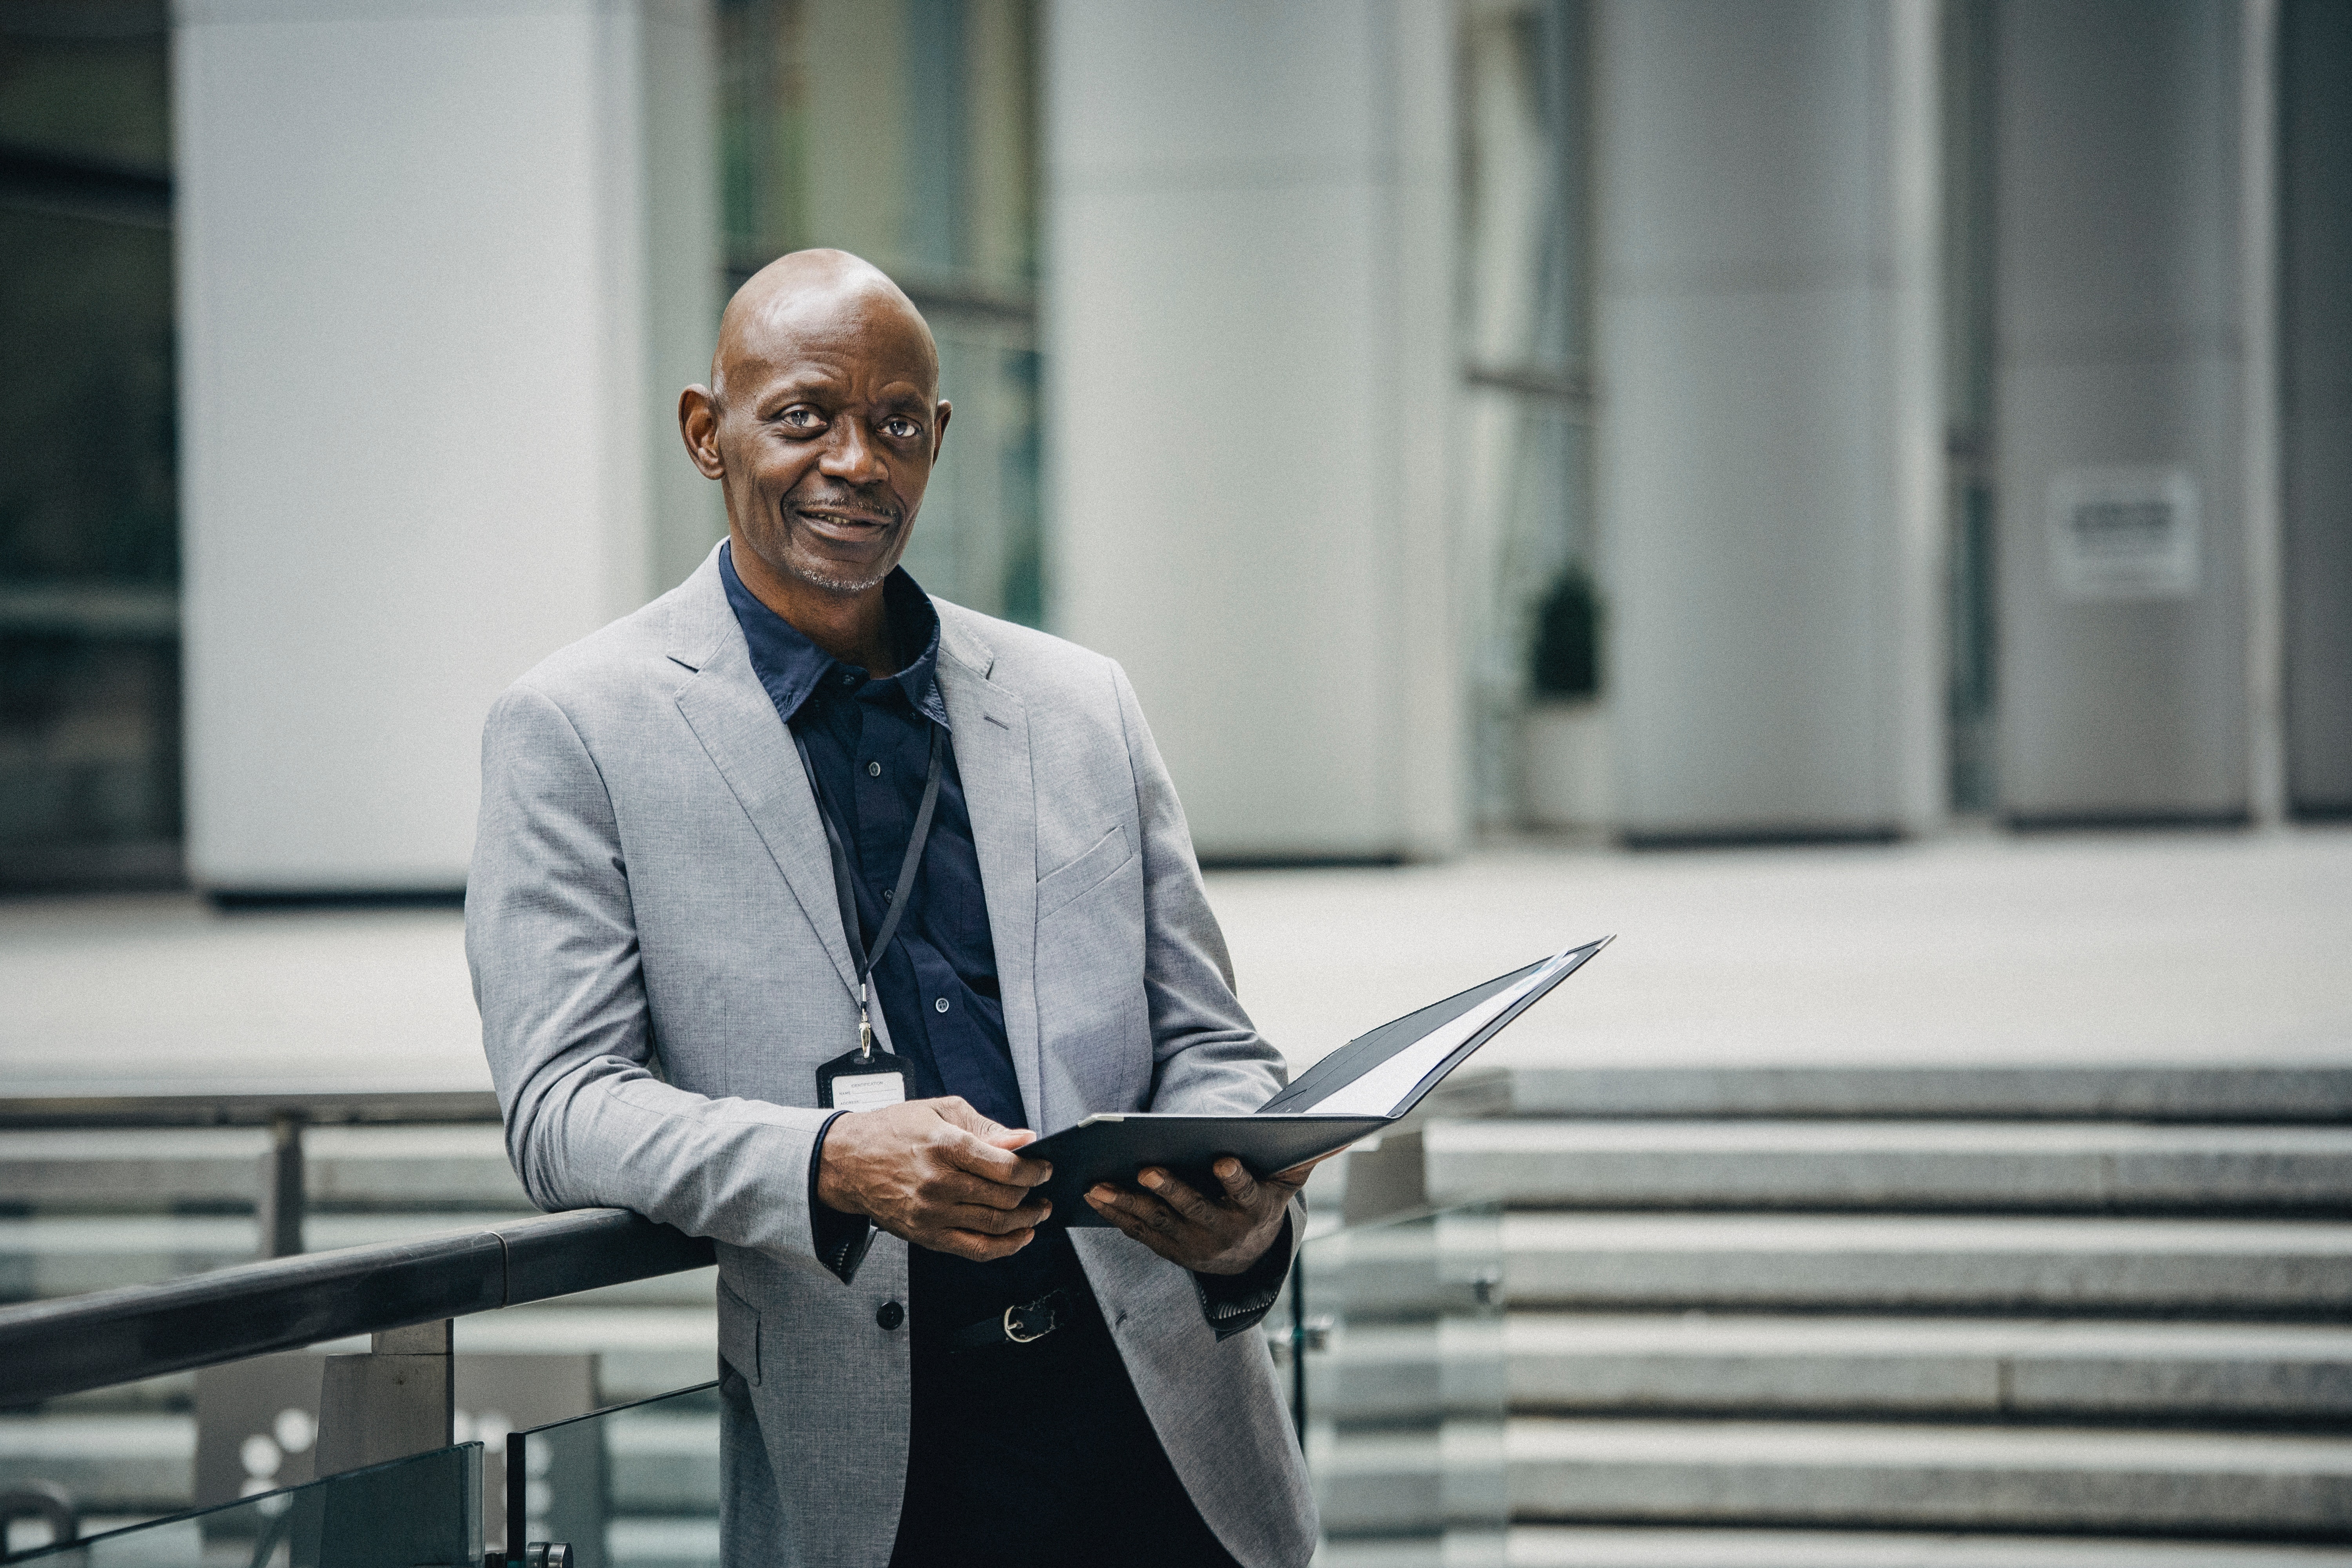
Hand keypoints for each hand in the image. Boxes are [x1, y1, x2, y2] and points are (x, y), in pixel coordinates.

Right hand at [816, 1096, 1051, 1260]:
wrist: (847, 1160)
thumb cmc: (893, 1131)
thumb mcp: (939, 1112)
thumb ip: (985, 1127)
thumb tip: (1023, 1139)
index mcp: (944, 1146)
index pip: (1005, 1166)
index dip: (1034, 1170)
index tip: (1044, 1168)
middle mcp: (938, 1183)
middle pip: (1003, 1197)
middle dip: (1032, 1195)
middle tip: (1043, 1189)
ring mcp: (931, 1213)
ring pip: (994, 1224)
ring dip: (1025, 1221)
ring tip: (1038, 1211)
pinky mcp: (925, 1235)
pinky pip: (974, 1249)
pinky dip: (1004, 1247)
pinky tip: (1019, 1236)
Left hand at [1085, 1152, 1335, 1275]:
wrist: (1245, 1255)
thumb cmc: (1264, 1200)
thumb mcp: (1288, 1180)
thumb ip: (1307, 1156)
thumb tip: (1345, 1133)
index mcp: (1252, 1210)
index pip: (1245, 1193)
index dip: (1235, 1179)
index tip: (1223, 1160)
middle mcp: (1221, 1231)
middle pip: (1193, 1210)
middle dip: (1170, 1190)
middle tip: (1147, 1169)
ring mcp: (1190, 1243)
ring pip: (1157, 1222)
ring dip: (1128, 1204)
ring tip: (1100, 1185)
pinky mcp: (1165, 1246)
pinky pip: (1137, 1231)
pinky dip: (1115, 1214)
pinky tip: (1093, 1194)